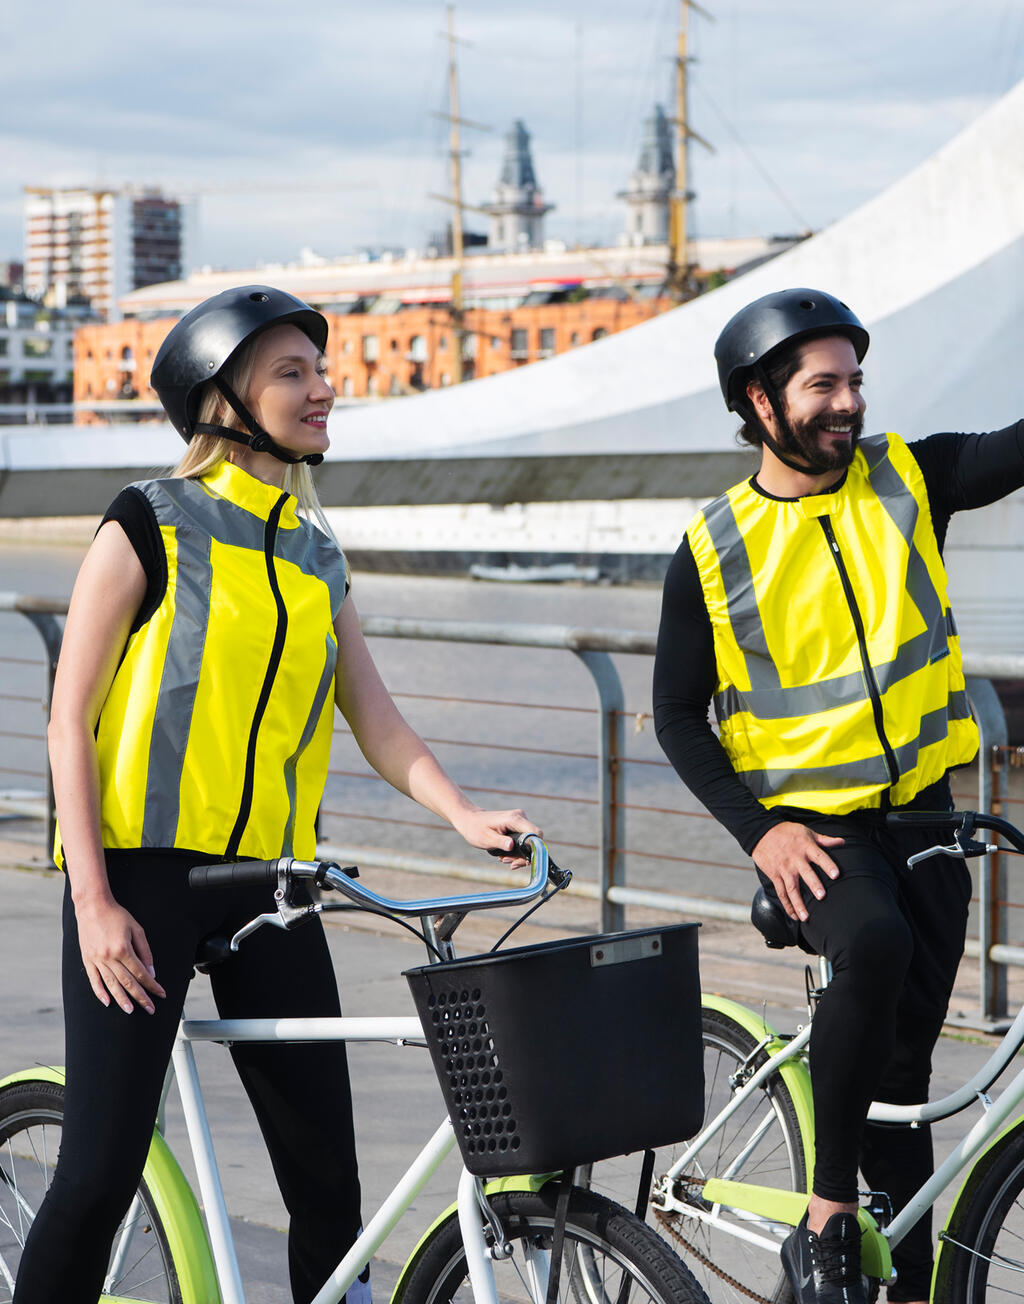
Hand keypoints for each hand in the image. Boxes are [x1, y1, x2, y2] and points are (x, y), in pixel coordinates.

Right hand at [74, 897, 166, 1013]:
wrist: (92, 906)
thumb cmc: (117, 916)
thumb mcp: (136, 929)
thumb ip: (145, 951)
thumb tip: (151, 971)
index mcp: (123, 949)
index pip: (141, 973)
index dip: (152, 985)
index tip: (161, 994)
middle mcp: (109, 957)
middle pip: (127, 982)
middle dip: (140, 997)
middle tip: (150, 1009)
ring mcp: (97, 960)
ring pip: (111, 984)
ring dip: (122, 999)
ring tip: (130, 1010)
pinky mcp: (87, 960)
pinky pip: (94, 980)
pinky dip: (100, 992)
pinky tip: (107, 1001)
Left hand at [452, 807, 541, 867]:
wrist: (470, 820)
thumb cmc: (476, 829)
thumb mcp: (486, 839)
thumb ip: (500, 842)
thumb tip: (512, 846)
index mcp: (514, 819)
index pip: (536, 833)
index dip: (535, 849)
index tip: (523, 860)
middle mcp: (520, 817)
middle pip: (533, 840)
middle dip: (523, 855)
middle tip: (509, 863)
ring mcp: (519, 821)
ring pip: (528, 842)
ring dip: (518, 854)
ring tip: (503, 859)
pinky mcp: (517, 825)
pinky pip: (523, 840)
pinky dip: (516, 850)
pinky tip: (505, 855)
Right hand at [752, 822, 844, 922]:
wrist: (761, 832)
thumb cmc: (786, 832)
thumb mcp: (806, 832)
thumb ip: (824, 840)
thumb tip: (842, 841)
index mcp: (806, 847)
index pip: (819, 856)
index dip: (828, 865)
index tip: (836, 875)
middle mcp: (795, 859)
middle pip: (806, 873)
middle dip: (813, 885)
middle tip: (822, 896)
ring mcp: (784, 868)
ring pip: (792, 888)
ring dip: (798, 903)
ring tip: (806, 917)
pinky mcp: (774, 875)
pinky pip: (781, 892)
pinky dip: (787, 905)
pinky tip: (794, 915)